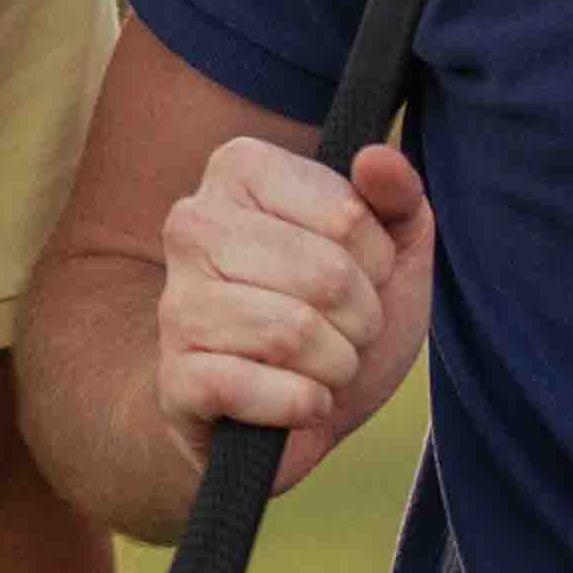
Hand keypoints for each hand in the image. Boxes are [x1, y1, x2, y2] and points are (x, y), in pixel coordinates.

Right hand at [149, 135, 432, 497]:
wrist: (290, 415)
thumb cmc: (340, 316)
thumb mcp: (393, 252)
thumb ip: (398, 197)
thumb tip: (375, 157)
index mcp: (240, 170)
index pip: (349, 217)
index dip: (378, 263)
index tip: (358, 276)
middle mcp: (192, 223)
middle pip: (326, 276)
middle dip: (361, 320)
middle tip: (344, 331)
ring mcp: (175, 302)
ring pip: (295, 333)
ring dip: (335, 366)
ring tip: (320, 365)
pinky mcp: (174, 379)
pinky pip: (254, 388)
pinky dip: (300, 406)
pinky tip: (297, 402)